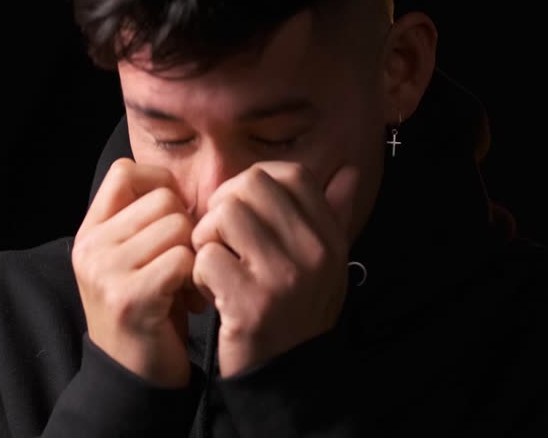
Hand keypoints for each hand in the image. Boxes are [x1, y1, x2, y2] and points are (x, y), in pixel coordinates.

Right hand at [71, 158, 208, 387]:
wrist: (134, 380)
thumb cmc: (147, 313)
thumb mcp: (132, 260)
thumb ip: (143, 222)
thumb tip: (179, 185)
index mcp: (89, 233)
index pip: (125, 171)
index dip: (160, 184)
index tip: (175, 218)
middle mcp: (91, 248)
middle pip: (162, 199)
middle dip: (186, 227)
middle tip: (184, 265)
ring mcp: (106, 272)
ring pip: (177, 226)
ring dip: (193, 254)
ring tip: (186, 285)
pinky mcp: (130, 297)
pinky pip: (182, 259)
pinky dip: (195, 279)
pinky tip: (189, 302)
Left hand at [190, 161, 357, 376]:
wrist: (287, 378)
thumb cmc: (296, 312)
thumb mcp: (325, 264)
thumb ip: (332, 215)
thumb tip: (348, 170)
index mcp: (330, 238)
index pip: (290, 174)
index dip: (256, 183)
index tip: (245, 213)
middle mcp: (314, 253)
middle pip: (250, 185)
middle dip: (224, 207)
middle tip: (222, 240)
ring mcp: (283, 278)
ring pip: (223, 215)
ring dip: (207, 239)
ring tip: (217, 266)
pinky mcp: (250, 304)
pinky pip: (206, 257)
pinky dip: (200, 274)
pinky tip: (213, 293)